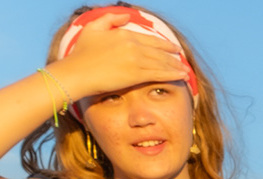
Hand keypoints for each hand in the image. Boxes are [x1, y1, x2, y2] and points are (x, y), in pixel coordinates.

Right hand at [49, 13, 189, 102]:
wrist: (76, 72)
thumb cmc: (81, 54)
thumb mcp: (93, 29)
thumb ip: (110, 19)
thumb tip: (127, 17)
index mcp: (124, 33)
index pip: (151, 39)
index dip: (165, 45)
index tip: (174, 49)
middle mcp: (132, 45)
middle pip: (159, 52)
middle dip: (173, 57)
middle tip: (183, 62)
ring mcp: (135, 59)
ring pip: (162, 63)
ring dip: (176, 68)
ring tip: (186, 72)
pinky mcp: (136, 74)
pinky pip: (159, 74)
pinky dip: (173, 75)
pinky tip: (182, 77)